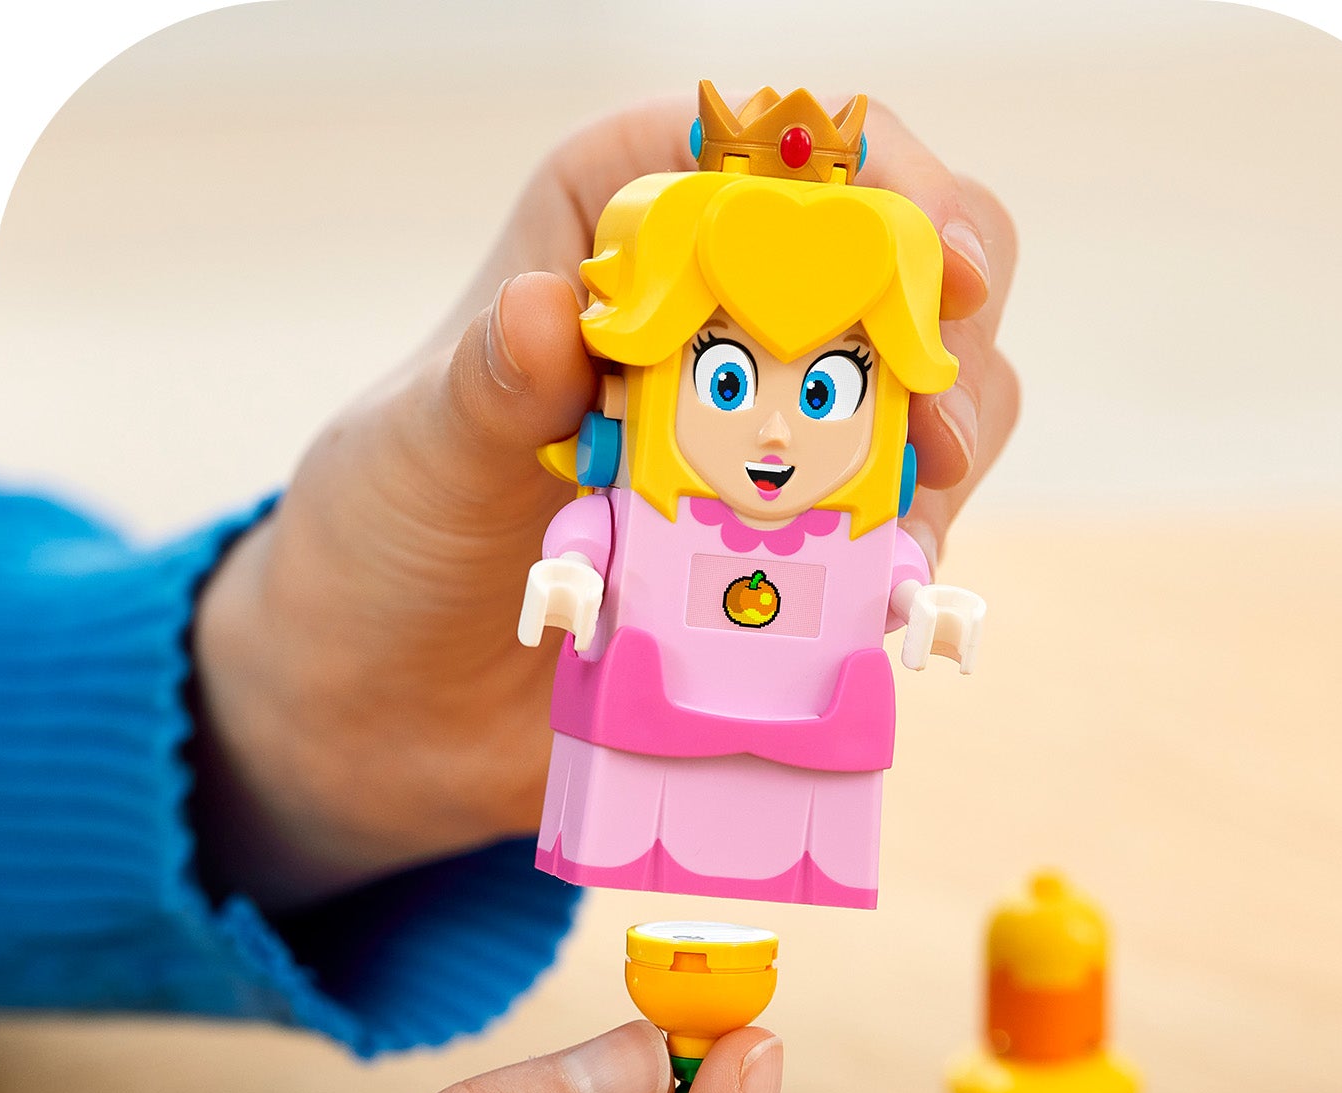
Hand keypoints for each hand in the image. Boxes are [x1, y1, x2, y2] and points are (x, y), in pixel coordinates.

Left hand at [194, 95, 1018, 906]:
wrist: (399, 689)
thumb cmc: (395, 530)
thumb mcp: (424, 444)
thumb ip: (489, 381)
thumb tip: (548, 309)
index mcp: (620, 231)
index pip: (768, 155)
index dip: (874, 182)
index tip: (930, 262)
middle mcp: (716, 312)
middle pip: (894, 254)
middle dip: (943, 317)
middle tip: (938, 412)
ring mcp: (770, 429)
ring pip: (930, 384)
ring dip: (946, 442)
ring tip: (908, 523)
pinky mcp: (792, 534)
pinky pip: (899, 516)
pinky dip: (917, 545)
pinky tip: (895, 589)